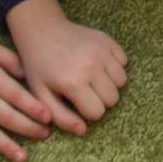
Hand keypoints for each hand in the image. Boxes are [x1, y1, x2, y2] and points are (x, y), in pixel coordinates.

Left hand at [2, 0, 128, 137]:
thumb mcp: (41, 95)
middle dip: (100, 100)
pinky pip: (124, 62)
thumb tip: (83, 130)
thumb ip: (61, 117)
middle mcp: (91, 66)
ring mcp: (101, 51)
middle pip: (113, 98)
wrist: (42, 31)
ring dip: (110, 84)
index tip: (76, 103)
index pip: (97, 112)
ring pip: (122, 81)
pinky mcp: (107, 40)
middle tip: (84, 91)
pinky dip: (115, 66)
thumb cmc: (38, 67)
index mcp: (72, 83)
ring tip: (93, 79)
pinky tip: (98, 64)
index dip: (87, 112)